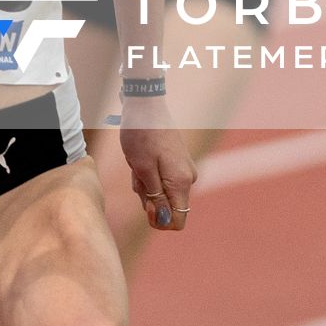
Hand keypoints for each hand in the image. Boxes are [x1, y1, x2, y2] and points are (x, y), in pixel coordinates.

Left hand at [118, 100, 194, 231]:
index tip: (143, 203)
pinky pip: (162, 180)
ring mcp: (184, 169)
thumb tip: (163, 221)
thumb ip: (155, 198)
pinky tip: (140, 159)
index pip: (177, 220)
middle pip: (167, 206)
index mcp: (182, 182)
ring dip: (146, 184)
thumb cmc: (140, 135)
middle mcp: (188, 178)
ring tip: (137, 163)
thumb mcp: (142, 169)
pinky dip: (148, 175)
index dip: (158, 220)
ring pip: (162, 193)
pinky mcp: (177, 162)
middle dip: (148, 198)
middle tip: (137, 174)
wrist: (145, 104)